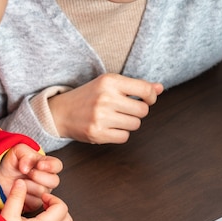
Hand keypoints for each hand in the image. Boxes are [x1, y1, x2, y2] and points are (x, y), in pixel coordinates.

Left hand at [0, 143, 62, 211]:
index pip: (57, 165)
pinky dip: (23, 195)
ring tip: (20, 181)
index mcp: (47, 165)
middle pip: (54, 181)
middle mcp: (48, 180)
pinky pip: (34, 202)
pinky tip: (19, 190)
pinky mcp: (35, 203)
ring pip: (42, 191)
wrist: (0, 178)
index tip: (39, 165)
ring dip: (27, 185)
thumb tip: (27, 166)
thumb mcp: (17, 152)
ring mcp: (43, 192)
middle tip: (27, 172)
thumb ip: (25, 154)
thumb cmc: (11, 165)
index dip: (50, 166)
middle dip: (37, 176)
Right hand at [48, 73, 163, 143]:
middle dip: (138, 111)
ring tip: (116, 118)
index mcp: (109, 81)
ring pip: (135, 124)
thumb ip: (136, 86)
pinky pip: (124, 137)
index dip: (151, 96)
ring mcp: (101, 117)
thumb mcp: (109, 84)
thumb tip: (159, 88)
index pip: (145, 90)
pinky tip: (109, 127)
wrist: (61, 112)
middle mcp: (105, 98)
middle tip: (125, 109)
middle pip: (143, 110)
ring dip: (129, 123)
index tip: (147, 99)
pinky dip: (120, 133)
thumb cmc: (89, 97)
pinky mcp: (97, 133)